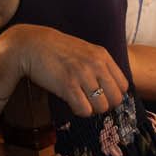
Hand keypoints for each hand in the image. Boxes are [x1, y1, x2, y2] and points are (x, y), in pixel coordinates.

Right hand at [3, 24, 129, 117]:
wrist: (32, 45)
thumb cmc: (57, 50)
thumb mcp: (85, 51)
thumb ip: (99, 65)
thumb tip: (111, 88)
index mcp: (102, 56)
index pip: (123, 85)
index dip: (113, 95)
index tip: (102, 96)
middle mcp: (96, 65)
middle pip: (115, 99)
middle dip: (104, 105)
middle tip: (91, 102)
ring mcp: (83, 75)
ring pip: (101, 107)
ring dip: (92, 109)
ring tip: (80, 102)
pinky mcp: (68, 86)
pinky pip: (84, 110)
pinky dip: (79, 111)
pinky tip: (71, 102)